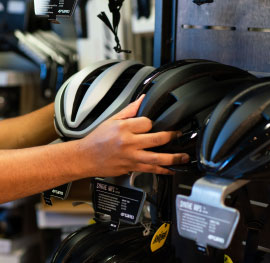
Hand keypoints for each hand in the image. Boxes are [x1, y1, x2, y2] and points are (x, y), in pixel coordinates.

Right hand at [75, 96, 189, 175]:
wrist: (85, 157)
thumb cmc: (97, 139)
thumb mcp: (112, 120)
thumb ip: (129, 110)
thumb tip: (142, 99)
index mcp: (123, 128)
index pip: (147, 123)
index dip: (152, 122)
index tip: (152, 124)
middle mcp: (128, 143)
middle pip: (156, 139)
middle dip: (171, 137)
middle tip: (179, 135)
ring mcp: (131, 157)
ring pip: (156, 158)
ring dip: (173, 158)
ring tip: (183, 156)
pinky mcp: (131, 168)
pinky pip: (150, 170)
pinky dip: (162, 171)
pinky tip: (171, 170)